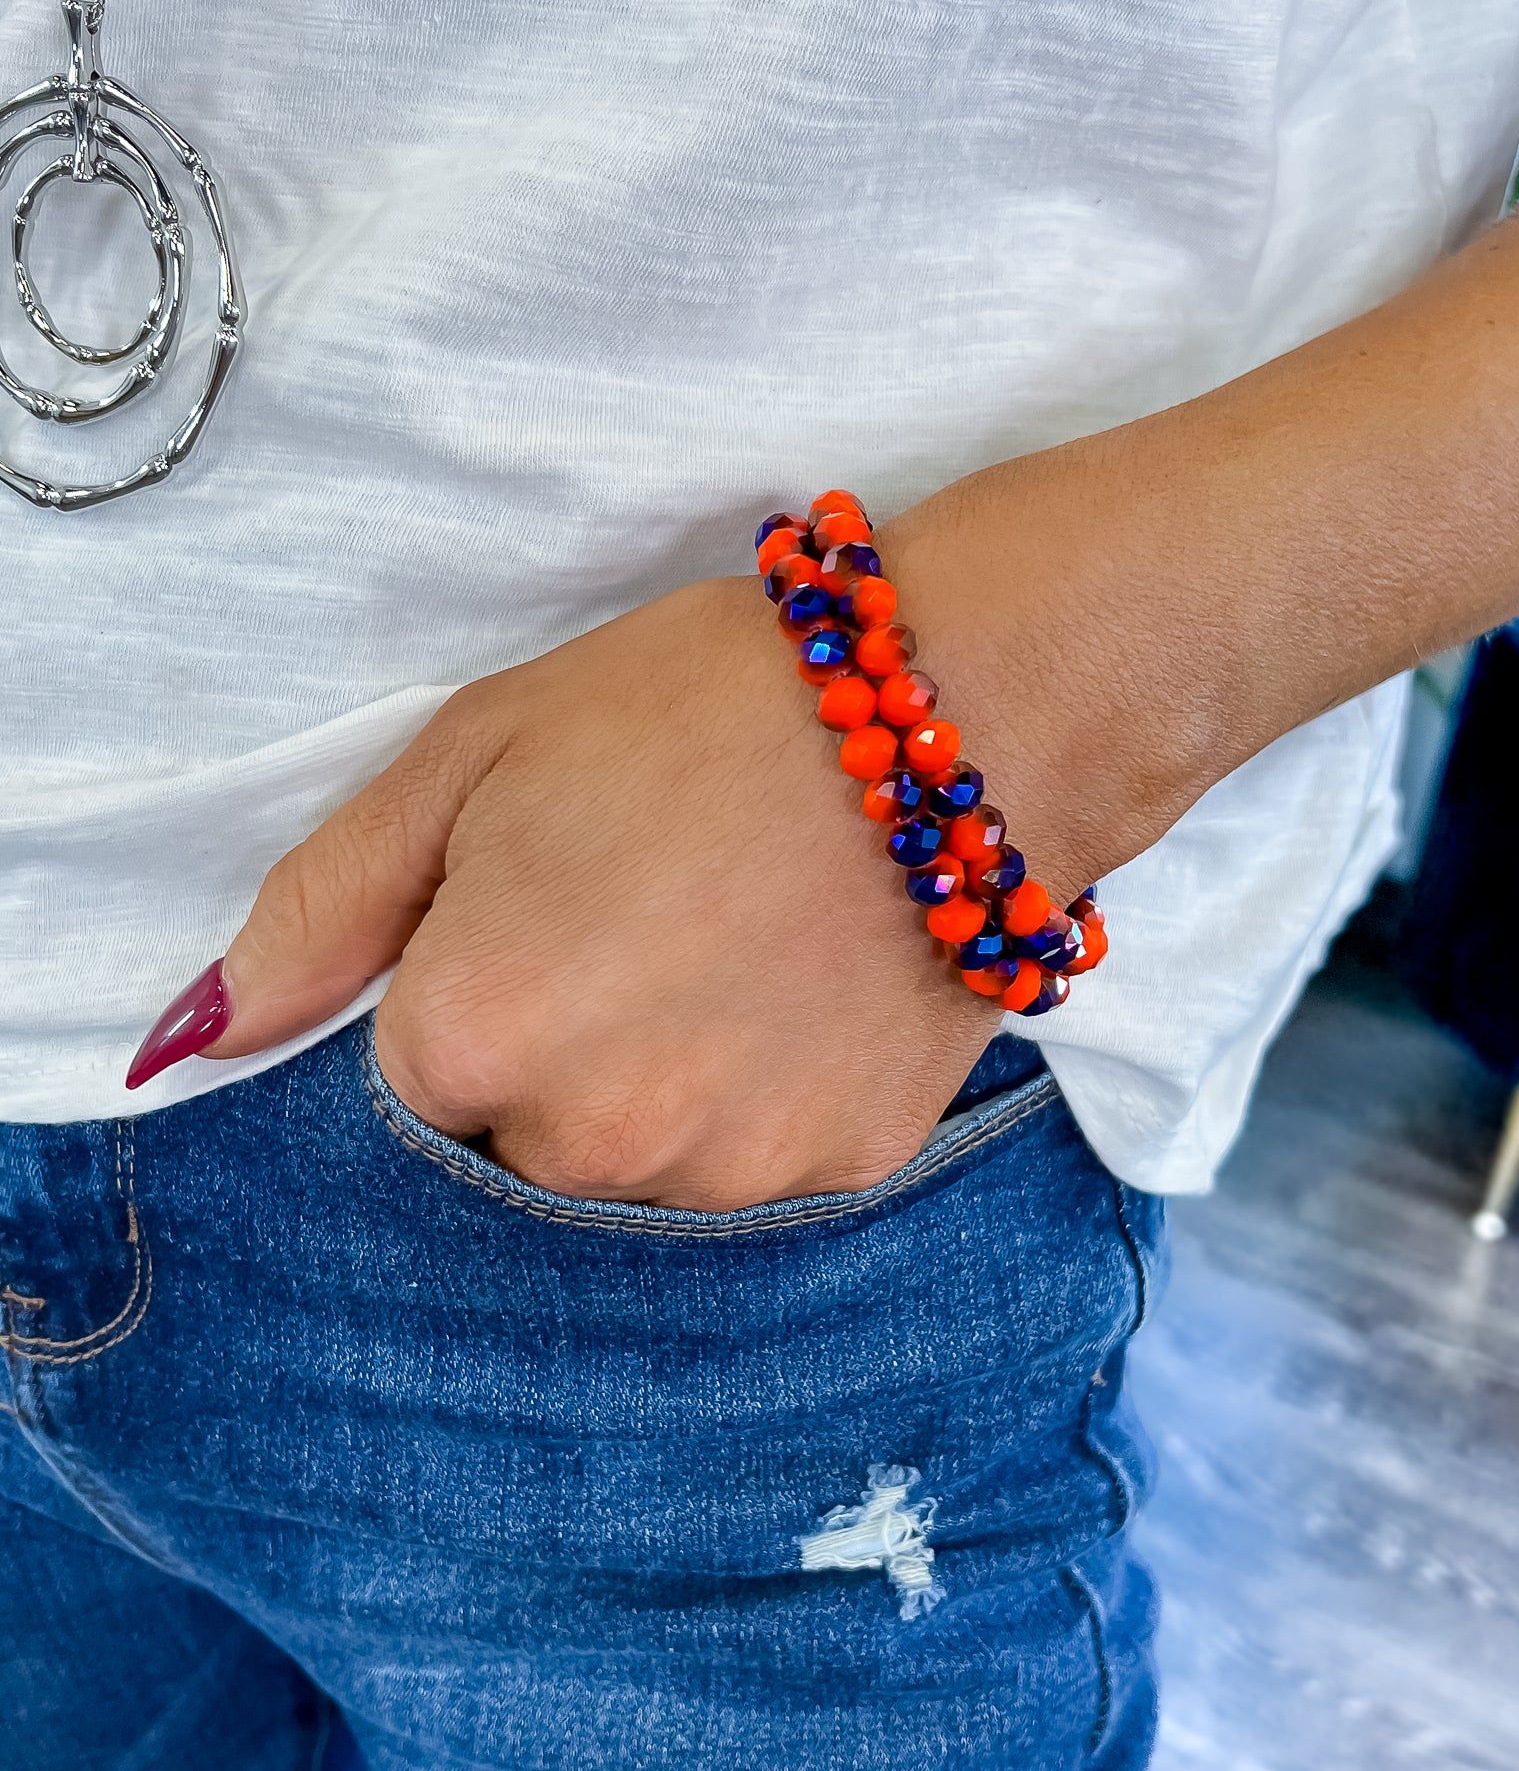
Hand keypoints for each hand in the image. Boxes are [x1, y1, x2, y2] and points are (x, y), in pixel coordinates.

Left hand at [177, 459, 1220, 1208]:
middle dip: (567, 1040)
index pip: (416, 1067)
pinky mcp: (843, 1171)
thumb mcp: (477, 752)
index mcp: (472, 1034)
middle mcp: (588, 1140)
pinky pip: (758, 1162)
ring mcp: (726, 1173)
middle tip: (660, 906)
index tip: (561, 888)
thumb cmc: (700, 703)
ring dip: (667, 1082)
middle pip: (526, 1133)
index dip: (484, 967)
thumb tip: (197, 1039)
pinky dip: (769, 1091)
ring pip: (644, 1162)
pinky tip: (811, 984)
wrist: (962, 703)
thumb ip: (324, 905)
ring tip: (745, 943)